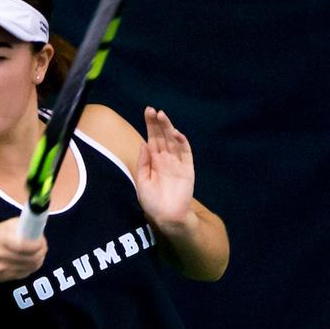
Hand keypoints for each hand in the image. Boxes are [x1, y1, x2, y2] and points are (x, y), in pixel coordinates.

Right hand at [0, 219, 47, 280]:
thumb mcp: (3, 227)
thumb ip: (21, 226)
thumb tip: (39, 229)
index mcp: (0, 238)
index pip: (24, 245)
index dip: (37, 244)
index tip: (41, 241)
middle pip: (31, 257)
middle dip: (41, 251)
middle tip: (43, 246)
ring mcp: (2, 268)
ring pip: (31, 266)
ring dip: (39, 259)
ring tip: (39, 253)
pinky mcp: (4, 278)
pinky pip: (26, 273)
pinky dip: (31, 267)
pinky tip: (30, 261)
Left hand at [136, 106, 194, 226]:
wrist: (167, 218)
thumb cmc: (153, 203)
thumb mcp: (142, 181)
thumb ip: (143, 162)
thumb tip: (144, 143)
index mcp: (155, 161)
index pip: (153, 138)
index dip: (151, 125)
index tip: (148, 111)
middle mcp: (166, 160)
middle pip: (163, 137)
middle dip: (158, 123)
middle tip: (153, 110)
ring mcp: (177, 164)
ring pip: (174, 142)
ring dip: (169, 129)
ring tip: (162, 116)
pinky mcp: (187, 170)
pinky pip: (186, 154)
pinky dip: (182, 143)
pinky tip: (177, 133)